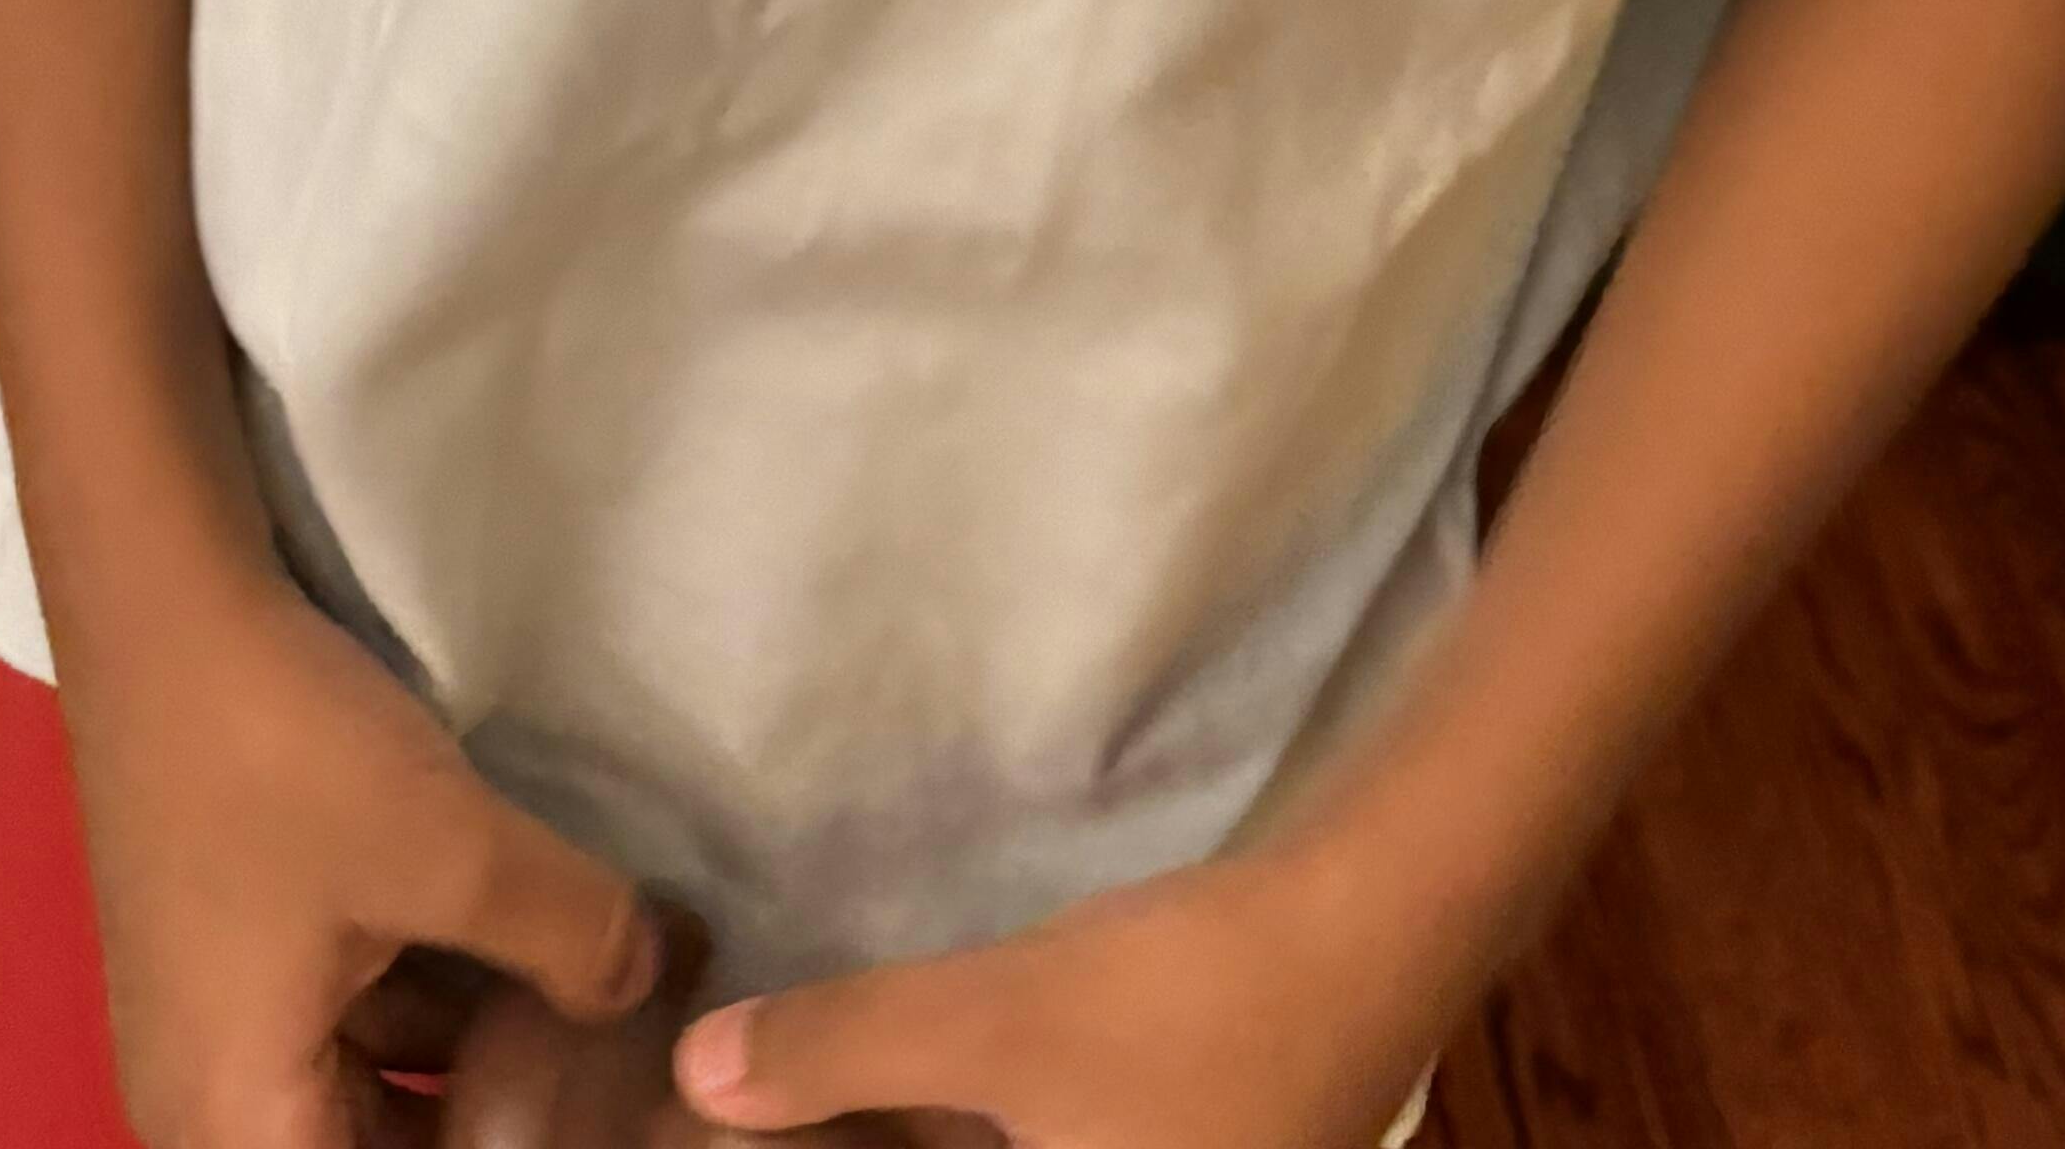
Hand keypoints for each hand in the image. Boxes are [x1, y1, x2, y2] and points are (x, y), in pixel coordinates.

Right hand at [53, 562, 664, 1148]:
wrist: (162, 598)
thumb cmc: (284, 756)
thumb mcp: (451, 851)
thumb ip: (571, 938)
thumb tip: (652, 983)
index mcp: (237, 1126)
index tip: (590, 1115)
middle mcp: (210, 1101)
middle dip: (501, 1115)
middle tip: (613, 1069)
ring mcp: (222, 1018)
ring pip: (375, 1080)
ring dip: (481, 1045)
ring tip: (603, 1003)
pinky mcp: (239, 942)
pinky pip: (353, 1009)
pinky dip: (440, 985)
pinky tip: (535, 936)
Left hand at [672, 842, 1442, 1148]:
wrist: (1369, 936)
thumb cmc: (1185, 1004)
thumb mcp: (997, 1024)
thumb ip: (842, 1052)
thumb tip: (696, 1077)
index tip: (741, 1134)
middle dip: (848, 1147)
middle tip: (755, 1110)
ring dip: (908, 1138)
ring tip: (803, 1096)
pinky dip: (969, 1135)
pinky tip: (916, 1088)